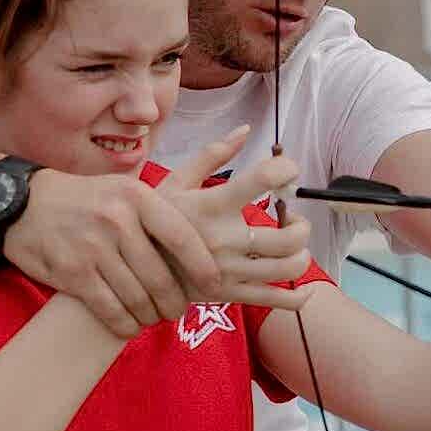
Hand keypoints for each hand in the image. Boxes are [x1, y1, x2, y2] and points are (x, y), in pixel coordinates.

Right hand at [4, 152, 232, 339]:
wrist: (24, 203)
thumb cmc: (87, 201)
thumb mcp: (125, 188)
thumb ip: (163, 210)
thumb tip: (207, 238)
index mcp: (137, 197)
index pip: (180, 236)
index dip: (202, 266)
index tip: (215, 286)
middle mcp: (116, 220)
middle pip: (160, 276)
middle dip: (174, 302)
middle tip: (177, 311)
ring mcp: (93, 247)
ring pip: (137, 297)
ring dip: (150, 315)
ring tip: (153, 317)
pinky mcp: (73, 272)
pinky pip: (110, 309)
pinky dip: (125, 324)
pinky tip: (130, 325)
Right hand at [163, 138, 312, 312]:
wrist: (128, 270)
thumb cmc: (153, 221)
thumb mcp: (174, 182)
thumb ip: (211, 154)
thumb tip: (245, 130)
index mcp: (211, 206)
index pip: (261, 179)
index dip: (284, 170)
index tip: (288, 171)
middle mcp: (223, 239)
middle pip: (289, 237)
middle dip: (301, 226)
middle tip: (292, 219)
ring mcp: (227, 271)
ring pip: (288, 268)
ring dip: (302, 256)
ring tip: (291, 247)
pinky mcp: (227, 295)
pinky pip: (274, 299)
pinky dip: (296, 296)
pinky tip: (296, 286)